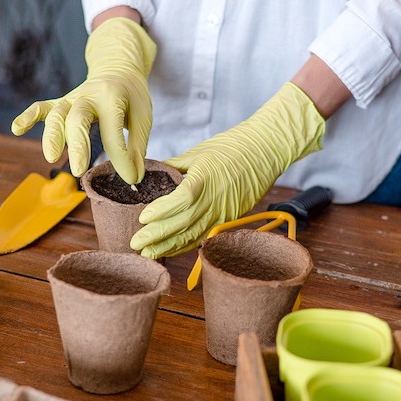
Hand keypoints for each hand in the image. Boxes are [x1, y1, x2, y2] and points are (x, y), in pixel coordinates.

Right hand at [11, 17, 154, 183]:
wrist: (118, 69)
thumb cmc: (131, 97)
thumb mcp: (143, 118)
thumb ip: (137, 148)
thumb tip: (134, 180)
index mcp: (113, 98)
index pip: (114, 132)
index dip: (122, 159)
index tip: (130, 178)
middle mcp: (89, 96)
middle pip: (78, 118)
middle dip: (77, 144)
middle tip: (79, 170)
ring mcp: (71, 99)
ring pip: (56, 114)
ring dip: (51, 135)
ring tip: (51, 158)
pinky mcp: (61, 103)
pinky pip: (42, 107)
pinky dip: (28, 116)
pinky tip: (16, 129)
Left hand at [130, 83, 325, 257]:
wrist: (264, 152)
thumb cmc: (231, 147)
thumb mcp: (198, 151)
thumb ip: (173, 166)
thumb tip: (148, 173)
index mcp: (205, 178)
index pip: (181, 199)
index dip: (162, 211)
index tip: (142, 218)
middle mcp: (214, 199)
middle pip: (184, 223)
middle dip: (158, 236)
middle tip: (135, 244)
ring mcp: (223, 213)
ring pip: (193, 235)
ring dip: (169, 247)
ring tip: (147, 254)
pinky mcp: (228, 220)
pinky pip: (203, 237)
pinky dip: (185, 246)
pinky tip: (169, 251)